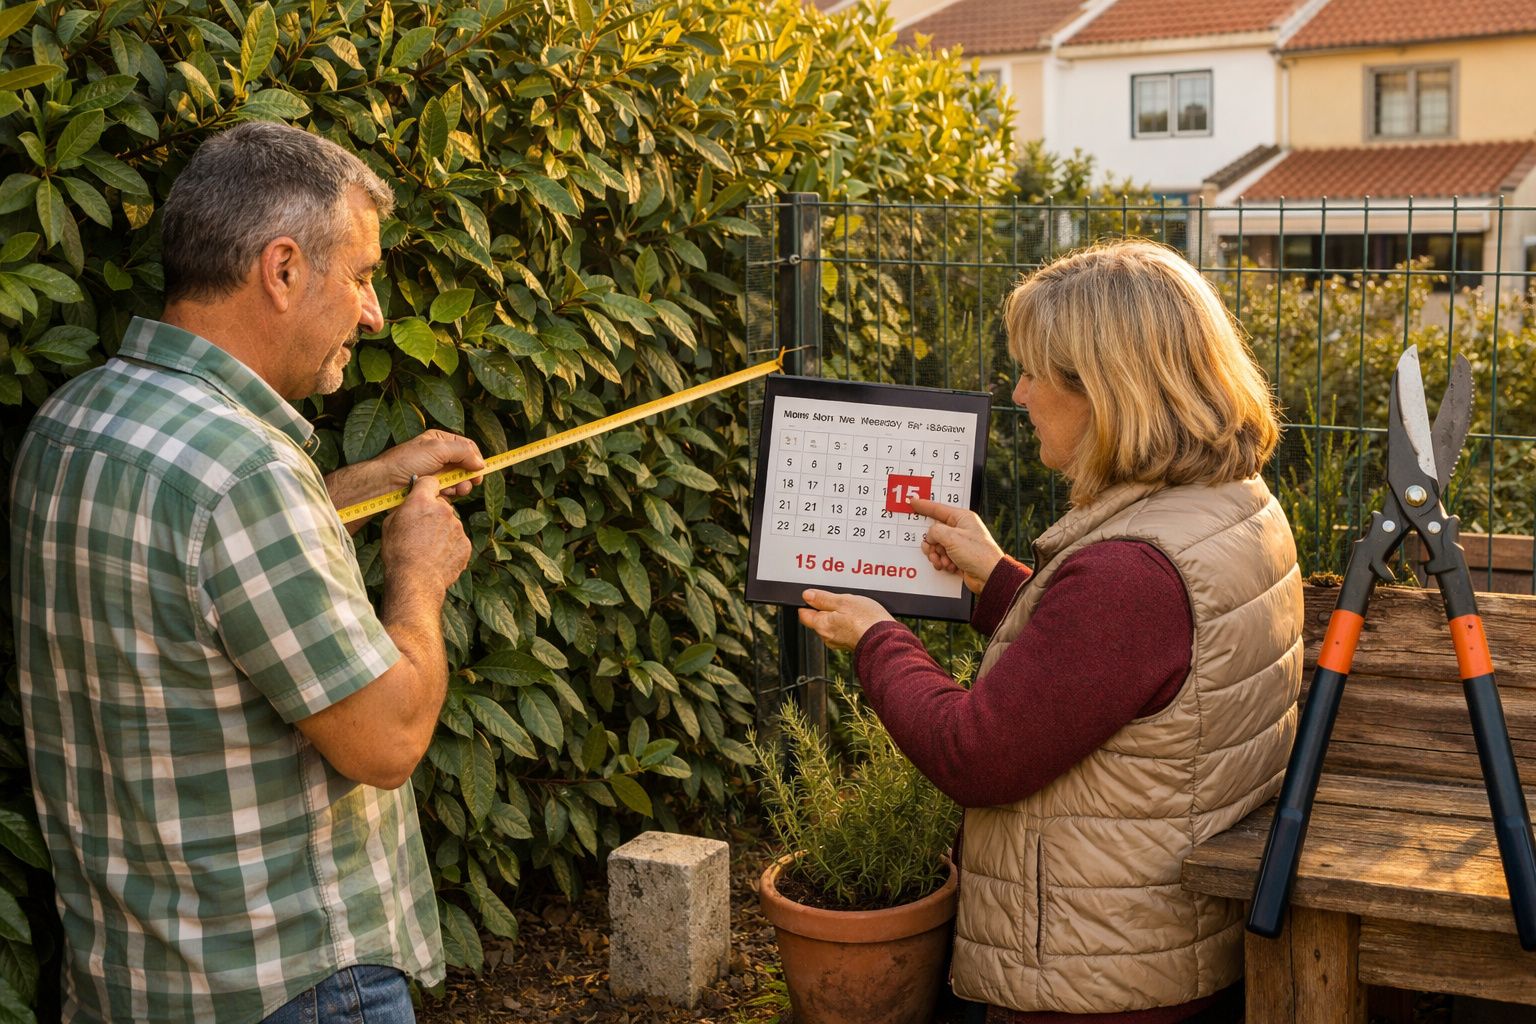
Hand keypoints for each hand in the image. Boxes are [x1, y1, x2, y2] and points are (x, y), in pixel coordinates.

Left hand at [326, 429, 486, 525]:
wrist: (385, 483)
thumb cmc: (406, 461)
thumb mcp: (437, 449)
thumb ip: (462, 452)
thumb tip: (481, 463)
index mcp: (440, 441)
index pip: (468, 447)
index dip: (476, 459)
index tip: (479, 470)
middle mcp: (440, 456)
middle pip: (466, 466)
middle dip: (468, 476)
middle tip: (468, 484)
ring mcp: (437, 473)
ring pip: (460, 480)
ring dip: (460, 487)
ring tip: (453, 490)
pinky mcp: (433, 488)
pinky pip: (450, 492)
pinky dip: (450, 494)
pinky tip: (442, 495)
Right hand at [381, 475, 472, 595]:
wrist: (416, 580)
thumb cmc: (398, 553)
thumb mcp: (389, 525)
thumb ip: (403, 509)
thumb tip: (408, 505)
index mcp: (422, 502)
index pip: (430, 481)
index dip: (426, 487)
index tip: (424, 493)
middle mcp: (443, 510)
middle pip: (441, 505)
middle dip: (434, 514)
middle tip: (422, 530)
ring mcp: (457, 527)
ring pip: (450, 523)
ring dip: (442, 531)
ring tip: (429, 548)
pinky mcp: (466, 543)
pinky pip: (458, 540)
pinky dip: (450, 546)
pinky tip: (438, 557)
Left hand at [798, 589, 894, 650]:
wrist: (887, 639)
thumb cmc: (866, 620)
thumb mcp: (843, 601)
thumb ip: (823, 598)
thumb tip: (807, 595)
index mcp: (821, 625)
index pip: (804, 615)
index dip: (807, 604)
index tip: (813, 597)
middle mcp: (827, 637)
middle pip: (818, 620)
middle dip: (825, 609)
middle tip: (837, 598)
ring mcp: (839, 642)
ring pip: (832, 625)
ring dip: (838, 616)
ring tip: (851, 606)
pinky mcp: (851, 643)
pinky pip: (844, 630)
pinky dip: (848, 623)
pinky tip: (858, 616)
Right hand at [910, 497, 1003, 594]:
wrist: (989, 576)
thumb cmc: (979, 554)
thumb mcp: (952, 537)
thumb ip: (935, 532)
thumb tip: (929, 536)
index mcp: (962, 518)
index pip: (938, 509)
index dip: (924, 506)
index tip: (913, 502)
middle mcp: (961, 530)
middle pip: (935, 531)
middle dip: (932, 543)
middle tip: (932, 549)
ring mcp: (959, 544)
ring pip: (937, 546)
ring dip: (937, 555)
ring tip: (944, 561)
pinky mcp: (958, 557)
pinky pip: (942, 556)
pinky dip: (942, 562)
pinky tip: (950, 566)